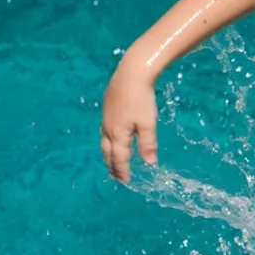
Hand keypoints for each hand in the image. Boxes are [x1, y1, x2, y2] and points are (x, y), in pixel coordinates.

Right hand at [100, 66, 158, 182]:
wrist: (131, 74)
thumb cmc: (141, 100)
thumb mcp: (148, 124)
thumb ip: (148, 144)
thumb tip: (149, 163)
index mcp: (118, 134)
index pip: (119, 158)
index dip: (122, 170)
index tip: (125, 181)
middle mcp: (108, 128)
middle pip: (108, 152)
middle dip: (112, 165)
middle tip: (115, 175)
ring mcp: (106, 117)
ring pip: (105, 141)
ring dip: (109, 153)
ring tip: (112, 160)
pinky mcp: (108, 107)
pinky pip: (106, 130)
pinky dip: (109, 140)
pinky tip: (114, 136)